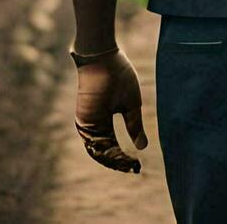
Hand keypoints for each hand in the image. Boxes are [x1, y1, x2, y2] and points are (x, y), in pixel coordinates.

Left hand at [74, 48, 147, 172]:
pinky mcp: (83, 120)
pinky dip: (105, 153)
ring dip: (112, 160)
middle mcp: (93, 125)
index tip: (136, 164)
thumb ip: (134, 126)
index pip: (112, 145)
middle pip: (105, 151)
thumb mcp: (131, 105)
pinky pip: (93, 143)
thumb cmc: (118, 75)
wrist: (102, 58)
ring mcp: (87, 123)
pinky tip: (118, 157)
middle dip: (119, 161)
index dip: (123, 156)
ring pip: (98, 150)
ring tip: (128, 165)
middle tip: (133, 168)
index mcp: (104, 120)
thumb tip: (142, 147)